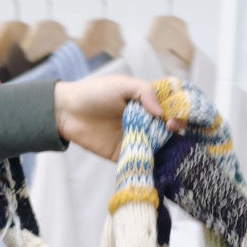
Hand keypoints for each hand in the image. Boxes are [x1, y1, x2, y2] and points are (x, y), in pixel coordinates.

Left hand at [54, 75, 185, 162]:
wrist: (68, 111)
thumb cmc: (96, 92)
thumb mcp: (124, 84)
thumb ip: (145, 93)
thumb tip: (162, 112)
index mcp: (147, 103)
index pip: (170, 109)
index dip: (178, 113)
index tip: (175, 118)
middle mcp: (144, 122)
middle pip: (167, 130)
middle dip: (174, 131)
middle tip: (171, 129)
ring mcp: (134, 139)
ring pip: (156, 146)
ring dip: (164, 148)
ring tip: (166, 145)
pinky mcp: (122, 155)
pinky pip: (138, 160)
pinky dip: (147, 162)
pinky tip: (154, 161)